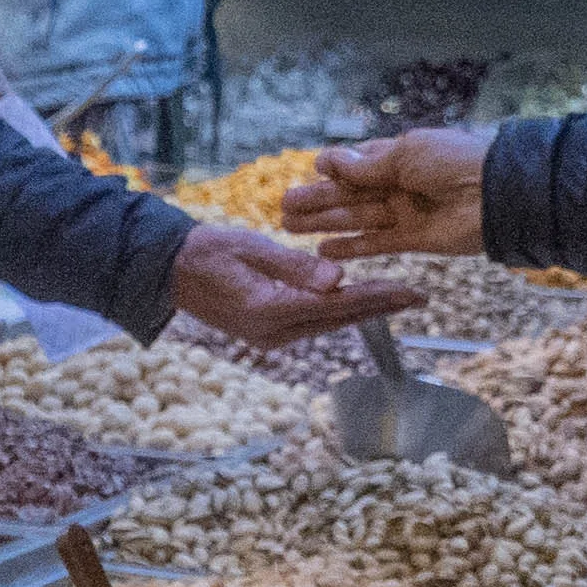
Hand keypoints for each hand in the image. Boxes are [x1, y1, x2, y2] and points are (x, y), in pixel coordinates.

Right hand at [163, 217, 402, 354]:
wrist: (167, 271)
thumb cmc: (206, 251)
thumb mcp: (251, 248)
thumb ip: (296, 265)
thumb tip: (340, 280)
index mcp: (267, 310)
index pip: (336, 304)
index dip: (378, 297)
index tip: (412, 290)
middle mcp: (270, 333)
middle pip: (338, 320)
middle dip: (380, 308)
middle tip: (418, 297)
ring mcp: (267, 339)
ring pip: (328, 325)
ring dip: (363, 312)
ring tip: (397, 298)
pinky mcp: (265, 335)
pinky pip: (311, 325)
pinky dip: (338, 313)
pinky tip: (358, 301)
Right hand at [277, 125, 490, 258]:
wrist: (499, 194)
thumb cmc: (455, 162)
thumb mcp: (405, 154)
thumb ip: (364, 165)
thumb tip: (327, 161)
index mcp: (400, 155)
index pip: (358, 162)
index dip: (333, 169)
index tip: (310, 173)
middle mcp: (400, 183)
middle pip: (350, 193)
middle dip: (318, 200)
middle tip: (284, 209)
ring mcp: (406, 211)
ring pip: (357, 218)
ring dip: (325, 223)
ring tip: (292, 228)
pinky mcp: (414, 239)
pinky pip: (376, 243)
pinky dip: (352, 247)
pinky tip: (325, 251)